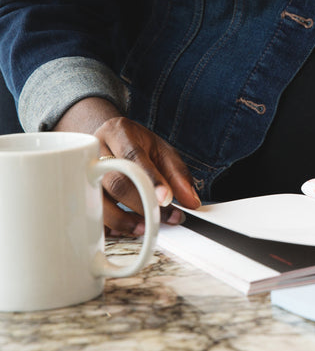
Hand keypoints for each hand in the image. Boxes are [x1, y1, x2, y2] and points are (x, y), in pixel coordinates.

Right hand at [55, 97, 200, 235]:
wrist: (107, 142)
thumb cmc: (137, 147)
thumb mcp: (161, 151)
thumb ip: (178, 174)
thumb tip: (191, 202)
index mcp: (118, 132)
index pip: (133, 156)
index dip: (150, 179)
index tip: (166, 199)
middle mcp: (94, 150)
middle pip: (115, 181)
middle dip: (141, 204)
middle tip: (162, 218)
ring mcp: (77, 171)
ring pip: (96, 201)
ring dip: (122, 221)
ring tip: (143, 228)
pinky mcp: (74, 192)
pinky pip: (86, 214)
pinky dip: (106, 226)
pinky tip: (122, 230)